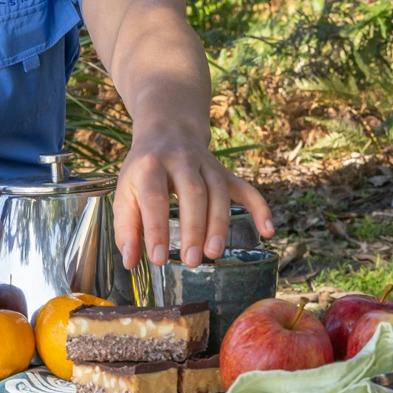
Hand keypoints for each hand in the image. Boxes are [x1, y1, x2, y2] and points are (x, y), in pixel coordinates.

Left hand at [112, 130, 273, 269]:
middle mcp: (181, 161)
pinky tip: (267, 231)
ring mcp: (207, 164)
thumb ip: (126, 227)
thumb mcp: (125, 191)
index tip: (158, 259)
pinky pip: (246, 188)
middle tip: (191, 260)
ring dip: (219, 223)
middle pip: (193, 192)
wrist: (167, 130)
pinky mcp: (225, 172)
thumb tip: (129, 262)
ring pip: (218, 192)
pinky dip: (259, 208)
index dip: (156, 229)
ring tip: (214, 254)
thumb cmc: (143, 171)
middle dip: (194, 228)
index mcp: (150, 165)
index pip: (155, 197)